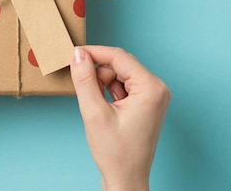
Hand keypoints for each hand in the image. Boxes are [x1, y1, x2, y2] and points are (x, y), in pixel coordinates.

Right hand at [70, 46, 170, 190]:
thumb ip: (85, 80)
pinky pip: (124, 84)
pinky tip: (104, 107)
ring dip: (103, 83)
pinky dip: (109, 90)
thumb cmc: (115, 153)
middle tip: (85, 90)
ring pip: (120, 73)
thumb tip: (78, 55)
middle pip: (120, 64)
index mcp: (151, 88)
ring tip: (98, 106)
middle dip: (99, 72)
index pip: (119, 57)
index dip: (94, 53)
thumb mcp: (94, 113)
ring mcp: (154, 95)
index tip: (73, 54)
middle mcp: (157, 88)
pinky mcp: (147, 102)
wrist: (126, 179)